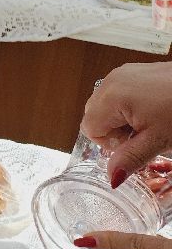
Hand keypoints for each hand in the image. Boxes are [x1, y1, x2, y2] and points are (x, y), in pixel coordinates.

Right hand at [80, 64, 171, 186]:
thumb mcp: (158, 141)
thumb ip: (130, 159)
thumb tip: (112, 177)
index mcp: (111, 97)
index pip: (90, 129)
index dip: (111, 143)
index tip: (134, 143)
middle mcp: (111, 81)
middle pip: (94, 115)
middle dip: (114, 130)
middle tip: (143, 134)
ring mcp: (122, 73)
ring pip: (106, 104)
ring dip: (122, 118)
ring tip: (150, 122)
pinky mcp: (135, 71)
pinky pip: (119, 93)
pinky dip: (130, 105)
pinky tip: (153, 110)